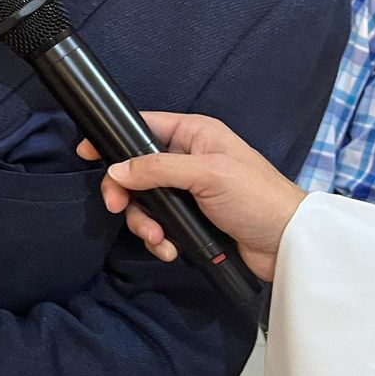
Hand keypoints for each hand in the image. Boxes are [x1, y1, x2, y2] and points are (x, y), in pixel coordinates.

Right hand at [76, 112, 305, 281]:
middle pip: (135, 170)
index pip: (142, 126)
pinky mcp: (190, 218)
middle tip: (117, 209)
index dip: (113, 139)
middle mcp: (187, 158)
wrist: (287, 244)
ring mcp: (188, 190)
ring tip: (158, 239)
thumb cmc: (256, 198)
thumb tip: (115, 171)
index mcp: (194, 134)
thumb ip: (158, 169)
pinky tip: (170, 248)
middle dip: (126, 194)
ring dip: (144, 223)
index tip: (87, 153)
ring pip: (144, 201)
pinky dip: (159, 238)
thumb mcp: (207, 175)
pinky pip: (159, 224)